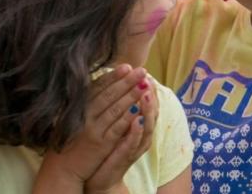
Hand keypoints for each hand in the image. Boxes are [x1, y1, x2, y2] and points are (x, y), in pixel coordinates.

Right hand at [38, 65, 151, 186]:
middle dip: (126, 81)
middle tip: (141, 70)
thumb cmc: (67, 141)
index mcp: (77, 107)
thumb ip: (83, 103)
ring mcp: (93, 129)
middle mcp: (84, 116)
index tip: (126, 66)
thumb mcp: (70, 118)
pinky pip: (117, 127)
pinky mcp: (101, 143)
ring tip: (145, 85)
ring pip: (115, 108)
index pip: (97, 87)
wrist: (60, 169)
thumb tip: (98, 84)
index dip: (113, 76)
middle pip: (109, 94)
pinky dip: (128, 117)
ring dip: (131, 95)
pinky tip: (139, 108)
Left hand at [84, 78, 158, 193]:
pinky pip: (133, 143)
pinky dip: (136, 132)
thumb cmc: (108, 147)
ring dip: (147, 110)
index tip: (145, 72)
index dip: (148, 88)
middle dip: (150, 94)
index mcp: (139, 124)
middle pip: (151, 112)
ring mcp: (135, 146)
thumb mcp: (116, 124)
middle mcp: (141, 134)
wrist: (100, 177)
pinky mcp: (126, 157)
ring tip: (146, 95)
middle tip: (148, 79)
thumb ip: (121, 106)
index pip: (149, 104)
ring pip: (146, 126)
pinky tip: (137, 121)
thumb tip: (120, 81)